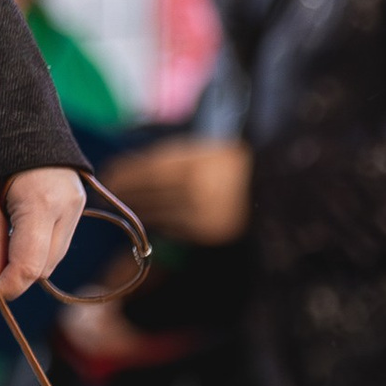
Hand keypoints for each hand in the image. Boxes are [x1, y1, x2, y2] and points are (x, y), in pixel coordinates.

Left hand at [0, 166, 87, 301]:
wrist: (18, 113)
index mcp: (42, 202)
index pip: (30, 265)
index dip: (6, 287)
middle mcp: (68, 207)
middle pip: (42, 266)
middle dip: (7, 275)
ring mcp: (76, 206)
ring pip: (49, 257)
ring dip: (15, 262)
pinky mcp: (76, 204)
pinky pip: (53, 242)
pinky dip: (27, 248)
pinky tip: (0, 236)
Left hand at [102, 138, 249, 246]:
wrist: (275, 186)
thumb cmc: (234, 163)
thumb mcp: (203, 152)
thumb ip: (171, 160)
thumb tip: (134, 169)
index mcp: (194, 166)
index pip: (148, 172)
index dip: (126, 174)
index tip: (109, 174)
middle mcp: (195, 192)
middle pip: (149, 193)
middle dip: (128, 192)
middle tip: (112, 189)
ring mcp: (201, 215)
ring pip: (158, 214)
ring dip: (140, 209)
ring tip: (127, 202)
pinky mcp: (208, 234)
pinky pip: (174, 228)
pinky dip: (161, 222)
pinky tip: (152, 216)